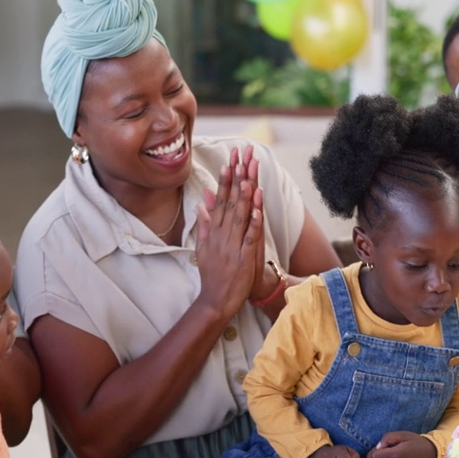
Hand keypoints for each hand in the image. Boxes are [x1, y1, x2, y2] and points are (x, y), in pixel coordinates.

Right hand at [194, 147, 263, 318]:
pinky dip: (253, 223)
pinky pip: (249, 237)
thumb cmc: (213, 274)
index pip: (220, 200)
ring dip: (244, 195)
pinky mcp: (242, 258)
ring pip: (239, 216)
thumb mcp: (204, 246)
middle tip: (241, 157)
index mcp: (214, 231)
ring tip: (248, 175)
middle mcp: (221, 235)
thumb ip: (204, 224)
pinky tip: (257, 208)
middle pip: (230, 202)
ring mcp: (232, 246)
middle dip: (236, 178)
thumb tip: (201, 203)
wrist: (215, 300)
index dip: (225, 179)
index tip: (229, 161)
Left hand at [366, 431, 435, 457]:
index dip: (376, 449)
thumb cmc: (416, 443)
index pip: (374, 456)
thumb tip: (377, 447)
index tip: (384, 446)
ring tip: (385, 457)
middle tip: (382, 451)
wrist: (431, 455)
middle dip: (373, 457)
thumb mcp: (403, 434)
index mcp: (396, 455)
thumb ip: (387, 437)